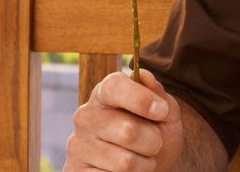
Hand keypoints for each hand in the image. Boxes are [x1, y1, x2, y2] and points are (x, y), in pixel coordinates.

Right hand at [65, 69, 183, 171]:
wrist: (153, 163)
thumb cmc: (156, 130)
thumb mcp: (165, 110)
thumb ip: (156, 92)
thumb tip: (142, 76)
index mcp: (104, 93)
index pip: (114, 86)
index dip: (141, 99)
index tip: (162, 111)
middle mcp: (85, 116)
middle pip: (128, 131)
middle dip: (153, 141)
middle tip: (155, 142)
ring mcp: (77, 145)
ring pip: (125, 162)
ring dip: (144, 164)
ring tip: (142, 157)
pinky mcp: (74, 171)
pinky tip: (124, 171)